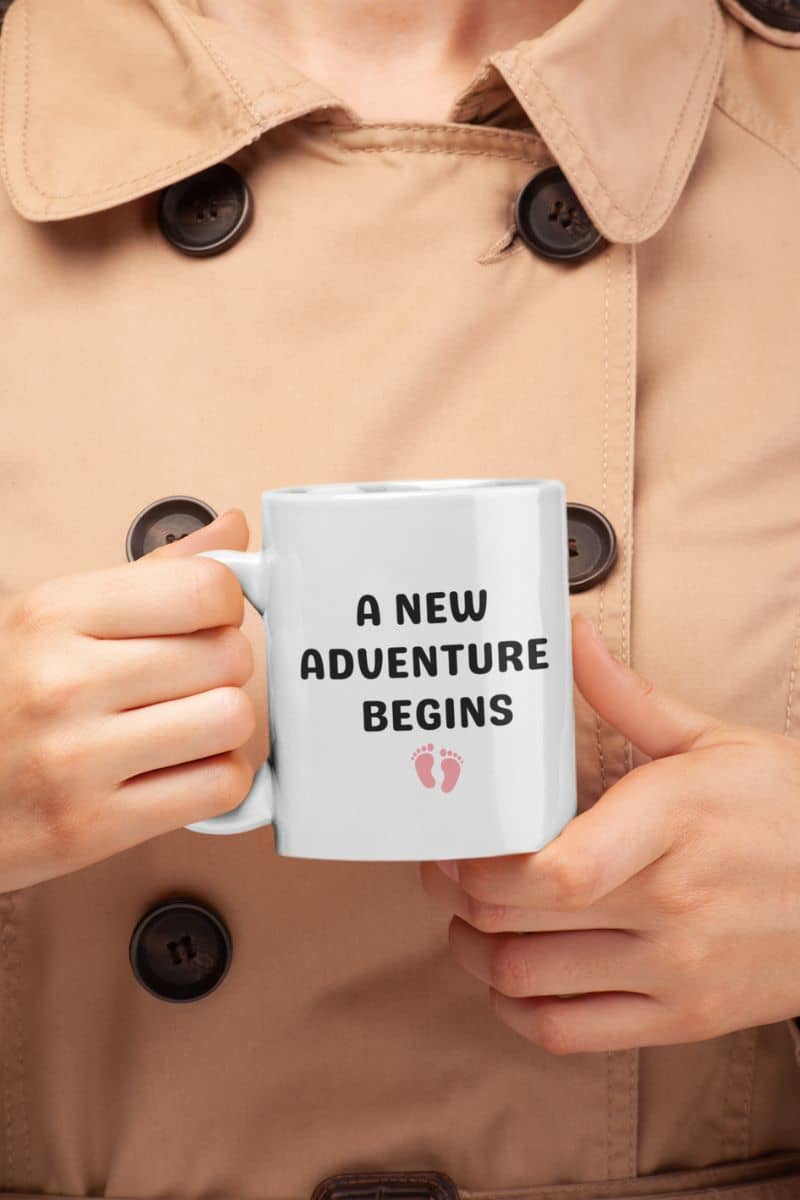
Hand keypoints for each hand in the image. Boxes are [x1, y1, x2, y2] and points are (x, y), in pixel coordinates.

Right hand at [0, 508, 256, 891]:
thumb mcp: (50, 616)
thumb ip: (150, 575)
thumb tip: (231, 531)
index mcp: (55, 614)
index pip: (205, 589)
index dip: (223, 604)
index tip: (205, 620)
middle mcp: (64, 682)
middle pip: (226, 655)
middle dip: (222, 667)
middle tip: (189, 680)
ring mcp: (77, 759)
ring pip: (231, 719)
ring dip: (222, 725)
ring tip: (186, 725)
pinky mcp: (92, 827)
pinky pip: (218, 787)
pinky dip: (217, 778)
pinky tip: (181, 769)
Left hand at [420, 612, 799, 1053]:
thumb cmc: (788, 808)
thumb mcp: (715, 740)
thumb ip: (627, 694)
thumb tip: (568, 636)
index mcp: (674, 822)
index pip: (556, 870)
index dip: (481, 866)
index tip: (454, 841)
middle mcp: (672, 904)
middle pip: (521, 920)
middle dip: (456, 896)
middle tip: (441, 870)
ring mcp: (677, 970)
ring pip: (529, 980)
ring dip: (474, 953)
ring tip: (466, 920)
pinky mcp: (684, 1020)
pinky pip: (570, 1034)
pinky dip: (517, 1011)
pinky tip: (508, 979)